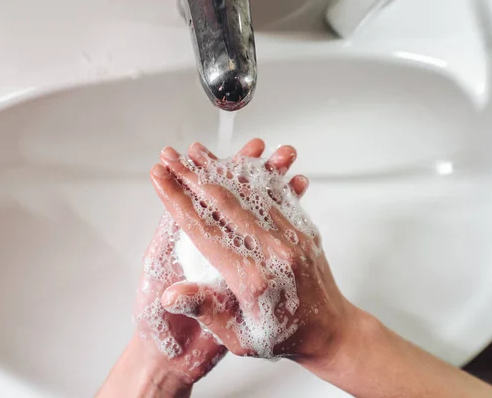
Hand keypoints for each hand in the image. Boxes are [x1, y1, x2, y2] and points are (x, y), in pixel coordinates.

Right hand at [132, 139, 308, 383]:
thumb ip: (205, 311)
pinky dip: (252, 176)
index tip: (159, 177)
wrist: (332, 332)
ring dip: (219, 168)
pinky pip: (275, 194)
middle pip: (223, 203)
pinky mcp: (302, 229)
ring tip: (196, 151)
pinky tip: (238, 161)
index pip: (203, 230)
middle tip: (170, 156)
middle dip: (191, 175)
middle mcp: (273, 251)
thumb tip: (171, 295)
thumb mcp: (238, 339)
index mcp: (251, 279)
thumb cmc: (283, 338)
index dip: (176, 200)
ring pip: (249, 191)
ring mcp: (291, 237)